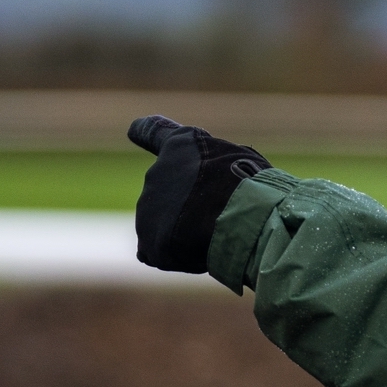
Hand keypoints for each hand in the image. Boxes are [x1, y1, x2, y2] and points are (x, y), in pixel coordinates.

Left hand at [128, 115, 272, 272]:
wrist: (243, 215)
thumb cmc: (252, 186)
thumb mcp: (241, 163)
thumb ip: (216, 173)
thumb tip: (211, 196)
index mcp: (180, 145)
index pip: (152, 132)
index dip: (144, 132)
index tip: (134, 131)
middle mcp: (157, 171)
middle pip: (169, 194)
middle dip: (187, 207)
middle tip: (219, 215)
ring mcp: (148, 206)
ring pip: (165, 225)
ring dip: (184, 233)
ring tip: (214, 234)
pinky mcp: (148, 237)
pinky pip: (157, 251)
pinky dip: (175, 255)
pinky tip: (198, 253)